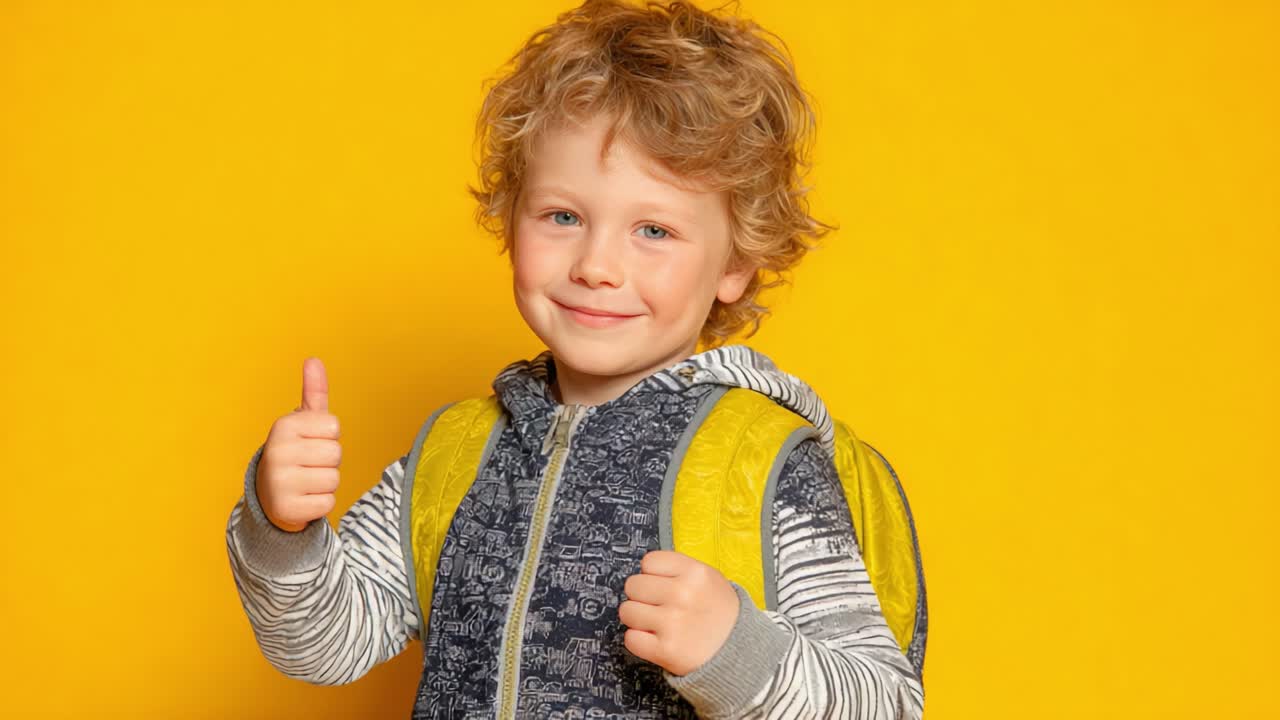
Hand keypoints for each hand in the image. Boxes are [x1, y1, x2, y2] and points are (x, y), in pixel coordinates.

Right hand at [255, 357, 341, 531]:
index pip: (334, 427)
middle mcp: (277, 452)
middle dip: (328, 462)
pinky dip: (320, 504)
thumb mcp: (302, 421)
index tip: (310, 442)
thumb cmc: (295, 453)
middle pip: (336, 454)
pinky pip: (328, 503)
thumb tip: (313, 360)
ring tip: (305, 481)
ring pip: (334, 480)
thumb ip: (313, 392)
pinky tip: (303, 499)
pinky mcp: (287, 509)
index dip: (328, 437)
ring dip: (325, 484)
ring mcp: (280, 482)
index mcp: (283, 426)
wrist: (269, 495)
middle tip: (308, 465)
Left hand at [618, 550, 739, 676]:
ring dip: (637, 619)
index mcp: (695, 572)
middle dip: (641, 596)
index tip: (661, 584)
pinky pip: (630, 638)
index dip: (652, 574)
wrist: (740, 651)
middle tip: (656, 606)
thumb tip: (645, 569)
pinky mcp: (665, 650)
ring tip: (656, 623)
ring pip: (627, 611)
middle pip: (633, 585)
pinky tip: (655, 639)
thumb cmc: (719, 612)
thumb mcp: (710, 579)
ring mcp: (673, 623)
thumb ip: (680, 569)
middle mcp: (683, 594)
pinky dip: (639, 640)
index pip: (649, 562)